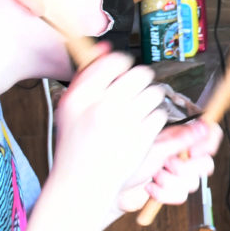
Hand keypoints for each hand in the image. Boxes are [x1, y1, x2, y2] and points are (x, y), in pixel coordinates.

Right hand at [44, 51, 172, 227]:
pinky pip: (159, 116)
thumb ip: (87, 78)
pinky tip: (141, 130)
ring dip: (150, 101)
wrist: (82, 184)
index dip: (122, 64)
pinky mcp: (141, 139)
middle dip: (142, 81)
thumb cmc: (75, 145)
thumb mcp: (70, 109)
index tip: (123, 72)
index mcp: (79, 97)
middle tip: (135, 93)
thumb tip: (105, 46)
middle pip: (140, 74)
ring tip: (137, 113)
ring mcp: (123, 123)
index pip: (113, 62)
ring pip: (154, 94)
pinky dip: (154, 122)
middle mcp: (100, 107)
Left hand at [127, 118, 221, 212]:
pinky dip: (164, 194)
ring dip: (169, 181)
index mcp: (180, 138)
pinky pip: (182, 196)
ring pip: (193, 182)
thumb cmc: (125, 162)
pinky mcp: (173, 191)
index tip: (193, 151)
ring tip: (154, 176)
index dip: (207, 144)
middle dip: (185, 168)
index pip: (210, 135)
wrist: (111, 188)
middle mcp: (182, 154)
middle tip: (167, 164)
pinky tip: (151, 188)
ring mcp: (178, 174)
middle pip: (206, 163)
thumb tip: (203, 125)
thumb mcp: (155, 147)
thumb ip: (181, 139)